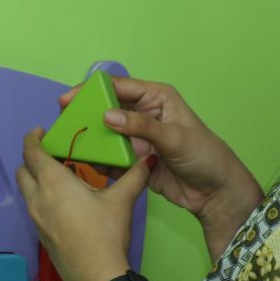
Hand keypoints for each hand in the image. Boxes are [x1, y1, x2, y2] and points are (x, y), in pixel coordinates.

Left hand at [17, 128, 150, 280]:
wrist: (97, 277)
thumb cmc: (105, 234)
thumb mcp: (122, 201)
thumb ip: (134, 176)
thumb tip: (148, 158)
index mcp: (53, 183)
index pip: (31, 153)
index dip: (32, 139)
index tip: (40, 132)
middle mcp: (38, 198)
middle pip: (23, 171)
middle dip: (32, 159)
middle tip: (51, 153)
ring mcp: (36, 219)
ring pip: (27, 191)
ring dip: (36, 179)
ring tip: (60, 177)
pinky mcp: (41, 235)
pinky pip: (34, 208)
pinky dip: (42, 198)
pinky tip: (64, 203)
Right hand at [57, 73, 260, 226]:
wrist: (216, 193)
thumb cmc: (205, 156)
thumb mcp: (174, 137)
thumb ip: (141, 126)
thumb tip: (107, 115)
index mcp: (156, 98)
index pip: (119, 87)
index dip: (92, 91)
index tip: (68, 101)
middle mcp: (144, 114)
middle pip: (107, 109)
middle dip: (86, 115)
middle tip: (63, 124)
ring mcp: (138, 138)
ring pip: (106, 134)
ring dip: (90, 139)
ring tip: (69, 145)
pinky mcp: (135, 160)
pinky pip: (111, 156)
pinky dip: (99, 159)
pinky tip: (86, 164)